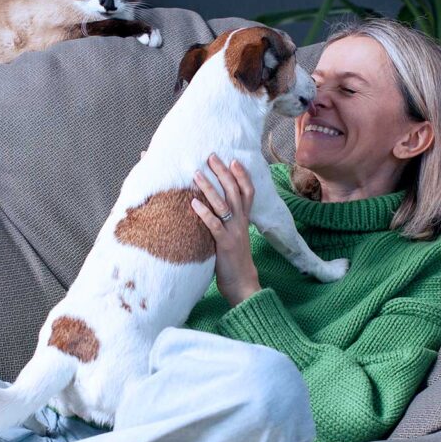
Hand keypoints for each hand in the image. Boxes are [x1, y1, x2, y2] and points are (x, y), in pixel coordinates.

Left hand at [191, 154, 260, 306]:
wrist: (243, 284)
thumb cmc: (233, 261)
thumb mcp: (232, 237)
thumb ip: (225, 223)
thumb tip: (210, 210)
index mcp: (244, 220)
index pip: (247, 192)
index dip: (242, 175)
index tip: (233, 160)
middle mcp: (240, 222)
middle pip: (234, 191)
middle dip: (223, 172)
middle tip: (211, 156)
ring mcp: (233, 232)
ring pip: (223, 204)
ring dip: (209, 187)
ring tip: (196, 173)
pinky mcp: (224, 244)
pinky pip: (213, 225)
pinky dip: (204, 213)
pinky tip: (193, 202)